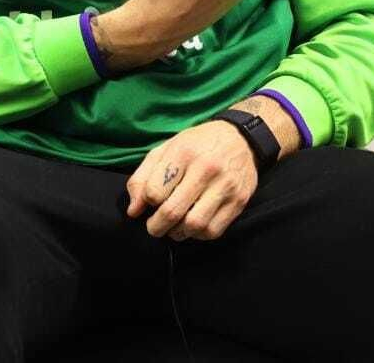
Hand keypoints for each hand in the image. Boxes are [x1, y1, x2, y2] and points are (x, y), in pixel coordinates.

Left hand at [126, 120, 258, 240]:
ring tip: (173, 229)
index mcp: (182, 153)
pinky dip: (198, 235)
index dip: (146, 203)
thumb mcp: (164, 150)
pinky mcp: (239, 201)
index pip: (154, 191)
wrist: (240, 139)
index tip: (146, 206)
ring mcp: (225, 186)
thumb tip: (133, 211)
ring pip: (194, 225)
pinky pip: (214, 230)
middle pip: (172, 211)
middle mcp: (205, 169)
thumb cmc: (195, 145)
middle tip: (154, 228)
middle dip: (157, 227)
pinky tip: (192, 227)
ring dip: (178, 233)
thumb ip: (142, 178)